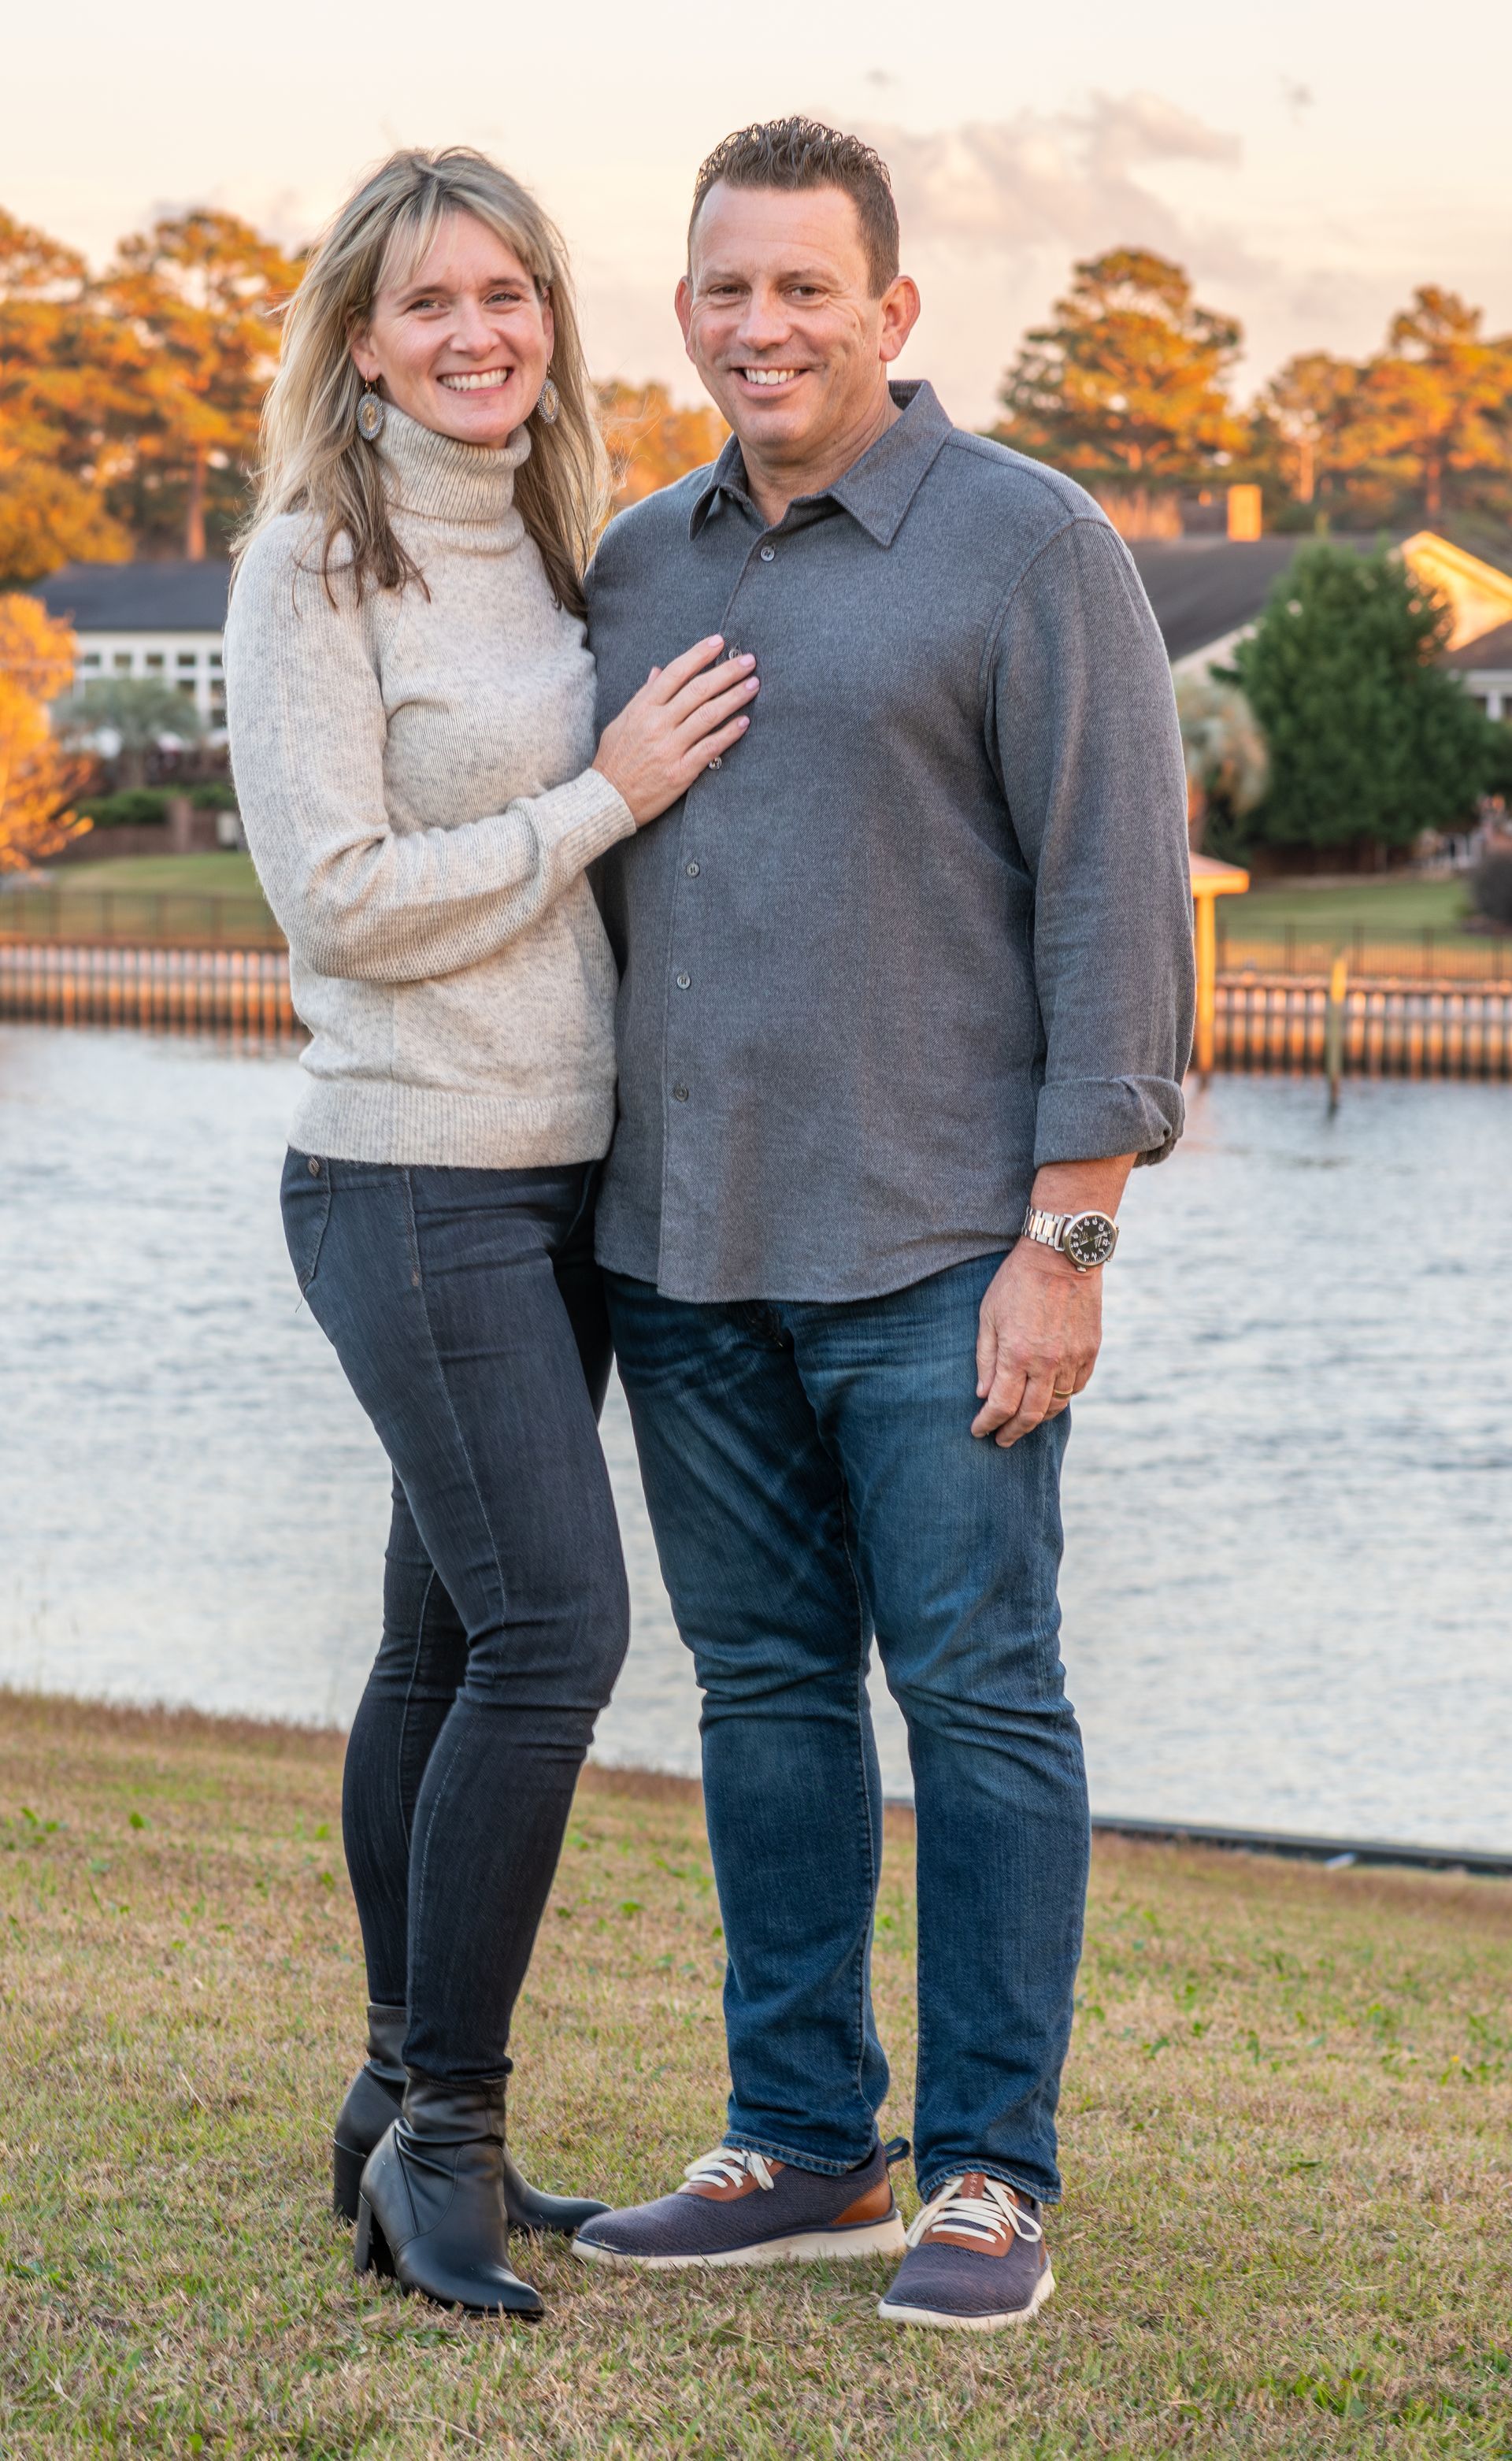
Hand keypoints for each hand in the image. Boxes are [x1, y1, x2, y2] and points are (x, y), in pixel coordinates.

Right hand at [592, 636, 757, 825]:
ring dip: (734, 698)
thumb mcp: (622, 721)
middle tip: (748, 661)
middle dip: (726, 672)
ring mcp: (670, 748)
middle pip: (698, 690)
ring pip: (708, 715)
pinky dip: (729, 734)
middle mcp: (658, 724)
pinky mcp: (680, 772)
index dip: (699, 655)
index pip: (675, 673)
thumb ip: (643, 696)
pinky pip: (710, 748)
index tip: (719, 642)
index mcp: (643, 708)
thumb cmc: (614, 760)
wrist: (606, 800)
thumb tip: (658, 671)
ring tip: (753, 685)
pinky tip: (744, 722)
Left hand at [971, 1241, 1101, 1447]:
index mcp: (1017, 1354)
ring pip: (1057, 1405)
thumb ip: (986, 1358)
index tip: (979, 1431)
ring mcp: (1073, 1358)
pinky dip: (1062, 1398)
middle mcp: (1047, 1362)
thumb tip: (984, 1395)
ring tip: (1023, 1422)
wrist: (1062, 1255)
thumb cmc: (1017, 1281)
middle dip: (1012, 1432)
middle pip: (1030, 1415)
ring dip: (1038, 1419)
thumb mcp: (989, 1315)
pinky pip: (1077, 1387)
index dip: (988, 1424)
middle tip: (1001, 1440)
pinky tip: (1050, 1398)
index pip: (1001, 1406)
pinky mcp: (1091, 1350)